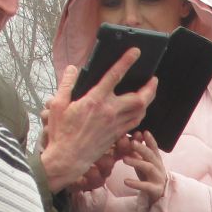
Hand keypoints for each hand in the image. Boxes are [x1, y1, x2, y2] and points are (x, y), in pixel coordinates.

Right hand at [40, 55, 156, 190]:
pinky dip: (141, 114)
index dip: (127, 61)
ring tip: (150, 92)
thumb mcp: (58, 105)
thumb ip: (66, 84)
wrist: (68, 159)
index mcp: (95, 100)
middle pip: (139, 98)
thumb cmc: (61, 133)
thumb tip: (72, 69)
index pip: (115, 76)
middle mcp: (110, 112)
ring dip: (148, 100)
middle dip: (150, 87)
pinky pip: (135, 123)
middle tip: (154, 79)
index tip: (136, 52)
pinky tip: (140, 110)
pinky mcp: (117, 136)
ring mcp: (116, 125)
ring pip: (141, 111)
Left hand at [123, 131, 168, 211]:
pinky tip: (125, 181)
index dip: (150, 140)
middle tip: (132, 143)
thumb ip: (138, 153)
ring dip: (137, 162)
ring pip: (148, 168)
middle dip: (142, 148)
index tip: (145, 132)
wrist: (160, 194)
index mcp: (156, 159)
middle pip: (151, 155)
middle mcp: (158, 167)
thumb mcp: (144, 163)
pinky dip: (135, 183)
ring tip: (124, 159)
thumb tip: (129, 139)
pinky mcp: (155, 189)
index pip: (154, 148)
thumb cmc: (150, 176)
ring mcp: (158, 178)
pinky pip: (145, 186)